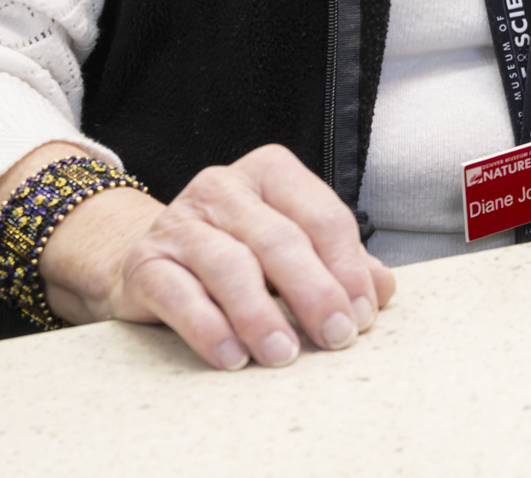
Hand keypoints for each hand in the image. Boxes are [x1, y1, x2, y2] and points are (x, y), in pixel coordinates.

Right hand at [0, 142, 394, 370]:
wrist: (146, 257)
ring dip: (261, 315)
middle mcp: (225, 187)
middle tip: (336, 336)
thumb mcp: (289, 246)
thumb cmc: (235, 250)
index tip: (363, 314)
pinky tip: (232, 357)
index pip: (323, 217)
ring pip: (230, 266)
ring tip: (283, 354)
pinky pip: (180, 295)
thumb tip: (384, 292)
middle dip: (314, 292)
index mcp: (271, 173)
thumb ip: (338, 264)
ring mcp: (181, 222)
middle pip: (280, 240)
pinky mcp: (146, 262)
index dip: (349, 268)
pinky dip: (209, 328)